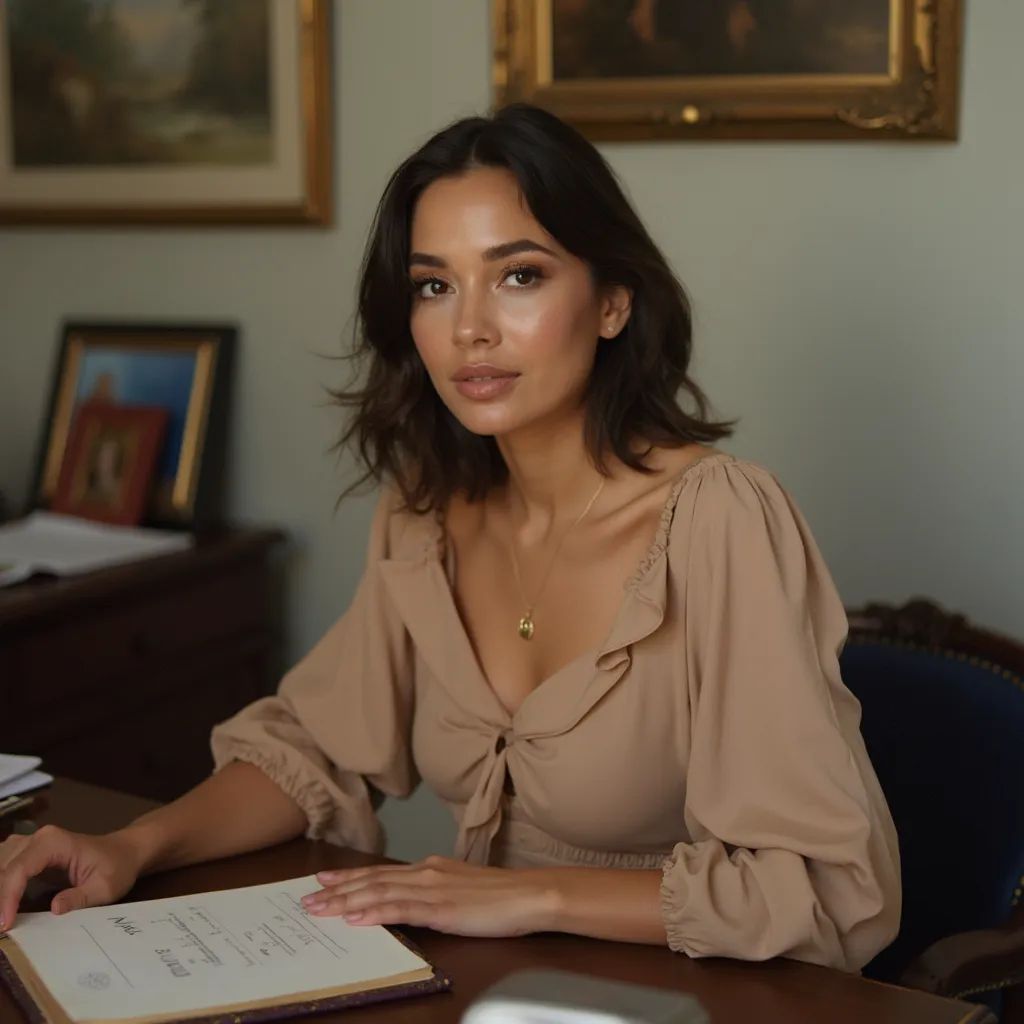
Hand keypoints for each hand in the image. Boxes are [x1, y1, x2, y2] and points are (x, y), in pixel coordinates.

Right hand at [0, 825, 143, 930]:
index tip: (5, 925)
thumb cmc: (117, 868)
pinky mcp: (28, 854)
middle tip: (3, 926)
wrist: (124, 852)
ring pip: (0, 866)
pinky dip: (2, 886)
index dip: (8, 897)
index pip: (19, 869)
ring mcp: (31, 843)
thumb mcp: (105, 888)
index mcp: (54, 842)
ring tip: (4, 918)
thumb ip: (80, 898)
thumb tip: (54, 909)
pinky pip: (5, 868)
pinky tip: (5, 906)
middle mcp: (38, 838)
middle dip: (0, 897)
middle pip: (4, 868)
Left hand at [300, 855, 559, 937]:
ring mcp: (432, 888)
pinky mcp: (440, 907)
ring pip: (379, 892)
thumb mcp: (461, 888)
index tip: (323, 881)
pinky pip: (400, 909)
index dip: (350, 878)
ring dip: (345, 901)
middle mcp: (425, 872)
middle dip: (337, 890)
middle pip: (372, 880)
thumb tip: (411, 900)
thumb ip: (434, 891)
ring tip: (319, 909)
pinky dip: (374, 911)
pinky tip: (355, 917)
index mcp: (430, 868)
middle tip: (307, 898)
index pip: (381, 873)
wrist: (528, 894)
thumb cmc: (500, 896)